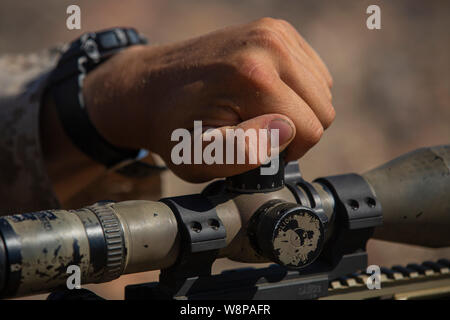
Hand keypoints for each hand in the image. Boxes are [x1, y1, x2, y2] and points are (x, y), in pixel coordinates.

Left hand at [82, 18, 333, 181]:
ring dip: (296, 109)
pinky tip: (265, 94)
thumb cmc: (175, 128)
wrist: (151, 87)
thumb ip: (243, 151)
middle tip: (258, 132)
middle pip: (323, 108)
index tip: (259, 148)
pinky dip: (296, 89)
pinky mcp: (275, 29)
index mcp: (254, 77)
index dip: (289, 151)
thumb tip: (286, 129)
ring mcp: (274, 31)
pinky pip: (313, 70)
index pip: (311, 129)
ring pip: (321, 89)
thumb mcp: (198, 156)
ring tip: (258, 113)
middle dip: (296, 130)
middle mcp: (270, 45)